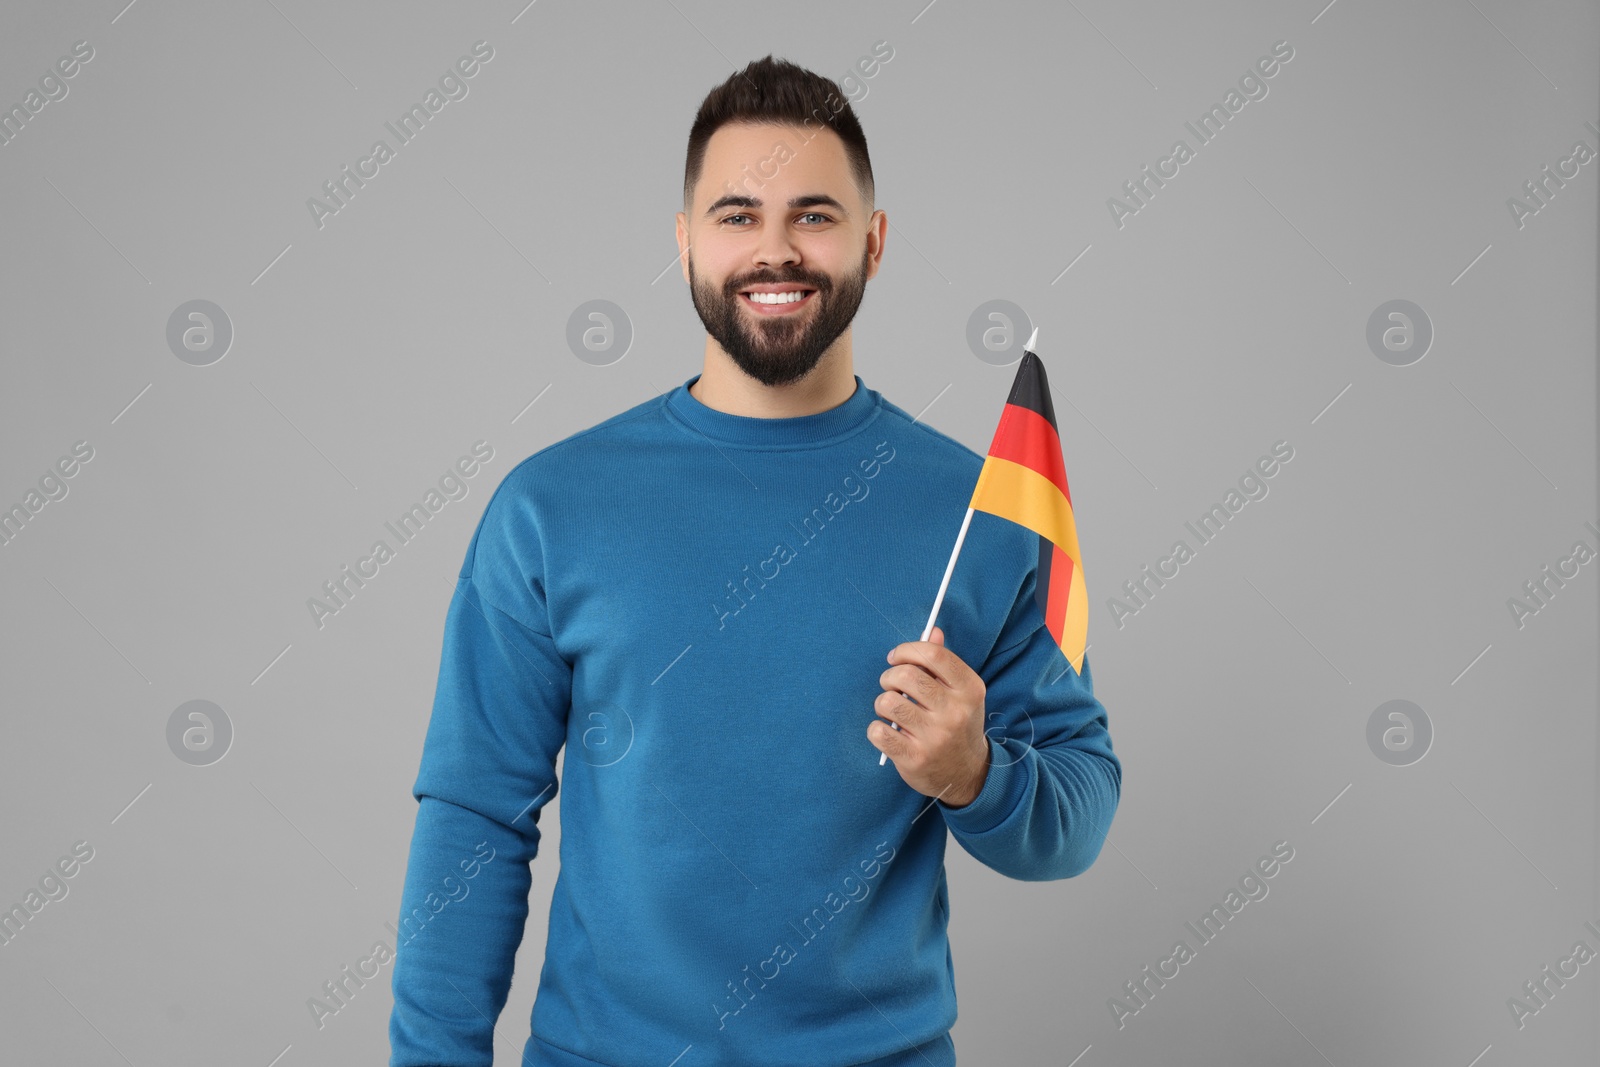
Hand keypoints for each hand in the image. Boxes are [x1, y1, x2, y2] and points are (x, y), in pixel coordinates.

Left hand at [868, 626, 990, 806]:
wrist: (966, 774)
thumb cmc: (958, 724)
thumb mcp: (961, 693)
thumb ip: (943, 663)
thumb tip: (932, 631)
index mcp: (969, 689)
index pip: (932, 655)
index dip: (906, 650)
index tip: (895, 658)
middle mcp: (955, 712)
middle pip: (906, 676)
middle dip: (890, 676)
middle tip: (890, 685)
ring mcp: (935, 737)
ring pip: (888, 702)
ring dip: (883, 702)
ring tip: (891, 710)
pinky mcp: (915, 758)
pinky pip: (878, 731)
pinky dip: (876, 729)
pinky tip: (888, 732)